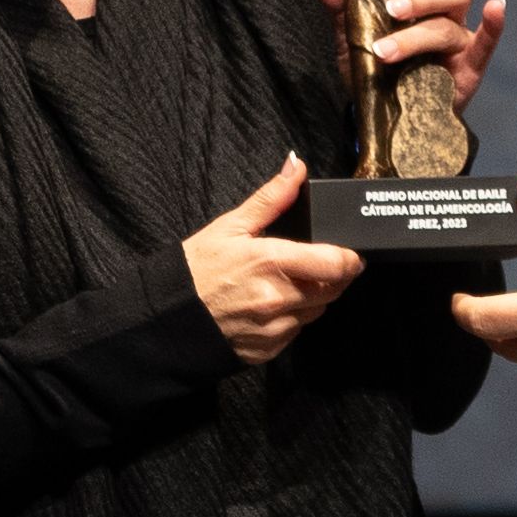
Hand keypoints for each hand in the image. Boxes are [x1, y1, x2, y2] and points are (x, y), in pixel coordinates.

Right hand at [183, 152, 362, 363]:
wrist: (166, 319)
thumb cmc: (195, 270)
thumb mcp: (230, 226)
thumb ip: (271, 198)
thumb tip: (297, 166)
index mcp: (272, 262)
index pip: (336, 264)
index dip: (349, 258)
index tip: (349, 253)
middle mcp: (279, 299)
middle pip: (333, 289)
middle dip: (333, 276)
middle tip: (316, 264)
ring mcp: (275, 328)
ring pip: (317, 311)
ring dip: (314, 297)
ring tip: (287, 283)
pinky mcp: (269, 350)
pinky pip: (296, 331)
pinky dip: (292, 317)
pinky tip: (270, 305)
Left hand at [310, 0, 507, 106]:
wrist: (374, 113)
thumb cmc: (372, 63)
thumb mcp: (351, 30)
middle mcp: (449, 14)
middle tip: (393, 9)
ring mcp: (459, 42)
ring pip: (452, 24)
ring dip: (419, 33)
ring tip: (385, 51)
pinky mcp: (468, 70)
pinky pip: (485, 45)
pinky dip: (494, 26)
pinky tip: (495, 9)